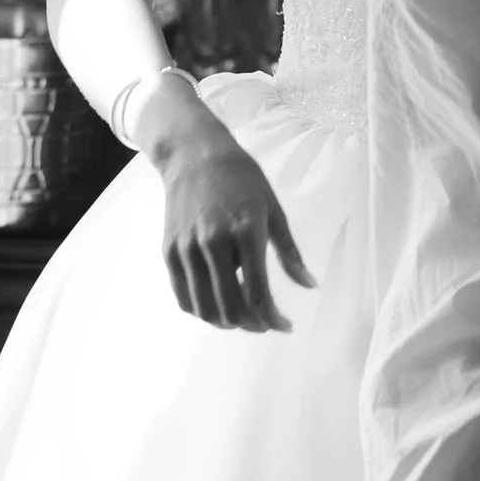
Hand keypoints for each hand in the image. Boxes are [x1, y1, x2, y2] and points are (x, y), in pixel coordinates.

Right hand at [150, 106, 315, 333]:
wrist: (194, 153)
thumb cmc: (241, 178)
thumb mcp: (273, 209)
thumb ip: (289, 253)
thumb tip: (310, 286)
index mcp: (246, 231)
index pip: (257, 292)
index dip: (272, 318)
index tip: (284, 326)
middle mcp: (213, 242)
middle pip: (230, 307)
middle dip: (252, 324)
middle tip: (264, 323)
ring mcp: (187, 248)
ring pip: (205, 307)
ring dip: (227, 323)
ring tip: (242, 318)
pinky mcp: (169, 251)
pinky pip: (183, 297)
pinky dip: (201, 311)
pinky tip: (216, 307)